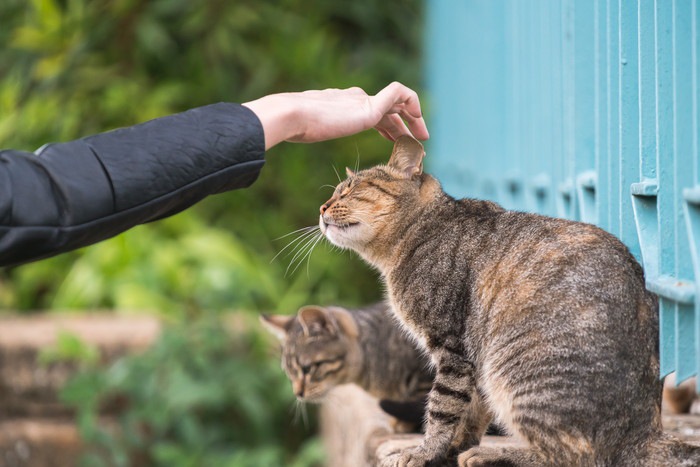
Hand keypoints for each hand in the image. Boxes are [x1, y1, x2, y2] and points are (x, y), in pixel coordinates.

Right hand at [242, 82, 428, 149]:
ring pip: (399, 102)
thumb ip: (310, 130)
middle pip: (389, 108)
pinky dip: (412, 104)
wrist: (291, 116)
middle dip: (406, 122)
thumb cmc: (293, 127)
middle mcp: (356, 98)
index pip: (374, 111)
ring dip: (414, 118)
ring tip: (423, 136)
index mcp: (344, 104)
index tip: (395, 140)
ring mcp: (363, 101)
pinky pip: (400, 94)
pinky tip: (417, 121)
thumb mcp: (307, 131)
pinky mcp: (369, 107)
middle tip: (419, 139)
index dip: (389, 125)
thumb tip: (294, 136)